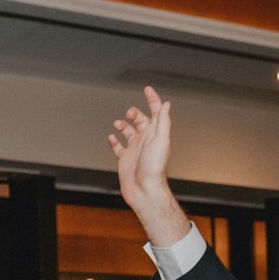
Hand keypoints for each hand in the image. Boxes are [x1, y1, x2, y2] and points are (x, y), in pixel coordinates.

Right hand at [108, 86, 191, 249]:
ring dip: (122, 124)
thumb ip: (163, 121)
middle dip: (134, 113)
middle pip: (140, 120)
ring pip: (128, 131)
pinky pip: (118, 147)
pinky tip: (111, 137)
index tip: (147, 89)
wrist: (144, 190)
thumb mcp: (161, 140)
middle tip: (130, 114)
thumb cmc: (154, 168)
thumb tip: (167, 105)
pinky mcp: (125, 159)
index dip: (153, 99)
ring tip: (118, 124)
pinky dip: (114, 140)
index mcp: (156, 134)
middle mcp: (146, 140)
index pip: (156, 112)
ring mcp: (135, 149)